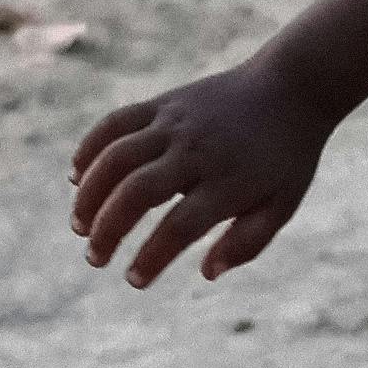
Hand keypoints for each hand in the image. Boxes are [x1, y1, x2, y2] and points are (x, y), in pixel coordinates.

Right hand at [69, 64, 330, 286]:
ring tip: (79, 226)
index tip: (134, 280)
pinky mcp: (163, 103)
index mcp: (227, 182)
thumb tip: (206, 273)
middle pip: (137, 192)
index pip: (178, 227)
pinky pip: (115, 123)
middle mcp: (196, 151)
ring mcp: (175, 122)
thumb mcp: (282, 205)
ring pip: (117, 157)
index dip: (151, 257)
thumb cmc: (286, 156)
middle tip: (95, 259)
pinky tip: (77, 176)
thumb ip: (247, 242)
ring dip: (90, 194)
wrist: (291, 88)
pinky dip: (90, 148)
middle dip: (108, 230)